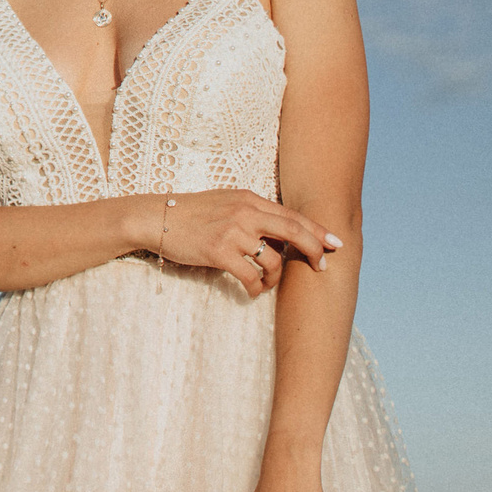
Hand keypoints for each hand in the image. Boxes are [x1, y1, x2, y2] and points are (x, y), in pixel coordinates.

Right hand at [151, 190, 336, 295]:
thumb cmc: (191, 214)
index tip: (334, 242)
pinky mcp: (219, 251)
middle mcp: (245, 212)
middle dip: (313, 250)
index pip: (292, 215)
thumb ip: (252, 213)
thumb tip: (279, 233)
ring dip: (276, 277)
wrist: (157, 218)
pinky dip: (257, 288)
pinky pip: (250, 276)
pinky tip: (253, 291)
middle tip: (323, 265)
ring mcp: (232, 232)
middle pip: (292, 231)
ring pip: (272, 259)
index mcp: (249, 199)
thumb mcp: (226, 203)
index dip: (317, 230)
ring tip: (269, 283)